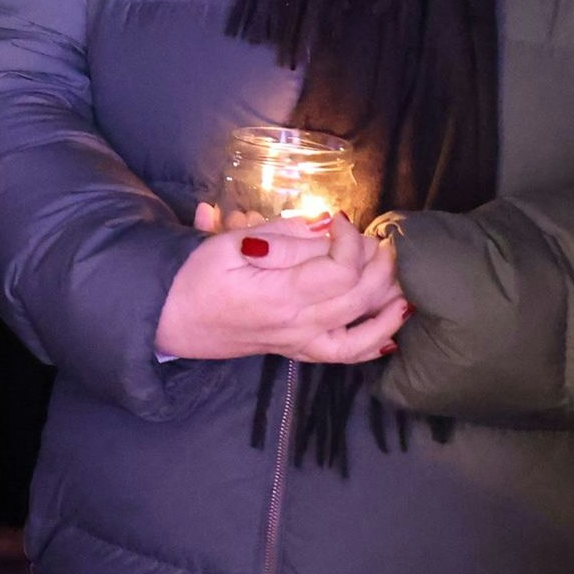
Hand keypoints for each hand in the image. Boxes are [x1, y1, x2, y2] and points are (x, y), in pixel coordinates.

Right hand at [156, 207, 403, 363]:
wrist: (171, 320)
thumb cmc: (194, 277)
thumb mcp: (230, 244)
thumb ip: (281, 236)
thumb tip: (326, 225)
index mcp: (280, 297)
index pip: (340, 269)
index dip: (349, 239)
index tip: (338, 218)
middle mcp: (298, 326)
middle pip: (360, 296)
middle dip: (377, 263)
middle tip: (374, 238)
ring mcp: (300, 343)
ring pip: (362, 332)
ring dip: (389, 305)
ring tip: (402, 279)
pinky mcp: (299, 351)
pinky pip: (345, 355)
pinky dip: (374, 342)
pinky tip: (393, 325)